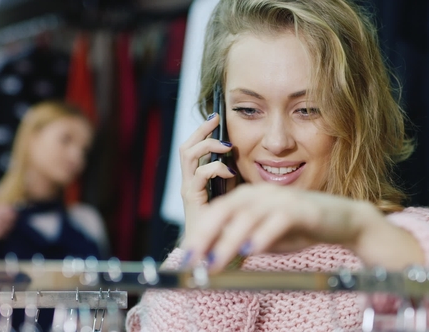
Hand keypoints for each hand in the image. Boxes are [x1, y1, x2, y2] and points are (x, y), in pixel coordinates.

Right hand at [179, 113, 235, 235]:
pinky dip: (215, 168)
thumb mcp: (230, 193)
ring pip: (188, 155)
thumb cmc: (226, 223)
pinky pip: (199, 174)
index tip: (217, 118)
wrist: (216, 251)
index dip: (203, 131)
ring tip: (226, 145)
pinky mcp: (192, 198)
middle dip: (201, 130)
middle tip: (216, 119)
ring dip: (208, 145)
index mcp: (196, 178)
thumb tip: (242, 154)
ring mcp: (188, 189)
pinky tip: (230, 171)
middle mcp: (188, 181)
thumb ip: (232, 175)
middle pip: (186, 146)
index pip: (194, 148)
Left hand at [180, 183, 423, 271]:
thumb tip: (214, 259)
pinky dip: (263, 236)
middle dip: (205, 235)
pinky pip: (278, 220)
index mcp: (249, 197)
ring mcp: (281, 199)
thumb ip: (241, 244)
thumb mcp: (264, 238)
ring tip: (215, 262)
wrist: (342, 221)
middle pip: (225, 209)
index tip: (187, 258)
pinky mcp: (301, 209)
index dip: (199, 234)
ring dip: (228, 241)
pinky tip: (251, 250)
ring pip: (248, 216)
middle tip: (192, 260)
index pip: (216, 212)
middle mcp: (261, 193)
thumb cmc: (301, 227)